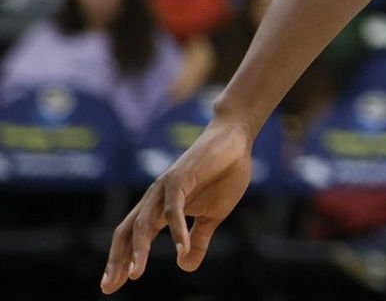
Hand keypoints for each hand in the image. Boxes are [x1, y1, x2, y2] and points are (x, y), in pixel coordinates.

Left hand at [102, 118, 252, 293]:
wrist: (236, 140)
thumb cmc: (224, 174)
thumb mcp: (213, 215)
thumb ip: (197, 240)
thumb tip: (185, 266)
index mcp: (159, 208)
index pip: (132, 237)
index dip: (120, 260)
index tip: (111, 286)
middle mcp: (155, 198)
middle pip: (128, 232)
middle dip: (117, 259)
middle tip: (109, 286)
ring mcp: (165, 187)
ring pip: (144, 223)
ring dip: (139, 249)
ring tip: (135, 274)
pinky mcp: (180, 178)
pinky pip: (173, 209)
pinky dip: (177, 230)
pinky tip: (181, 249)